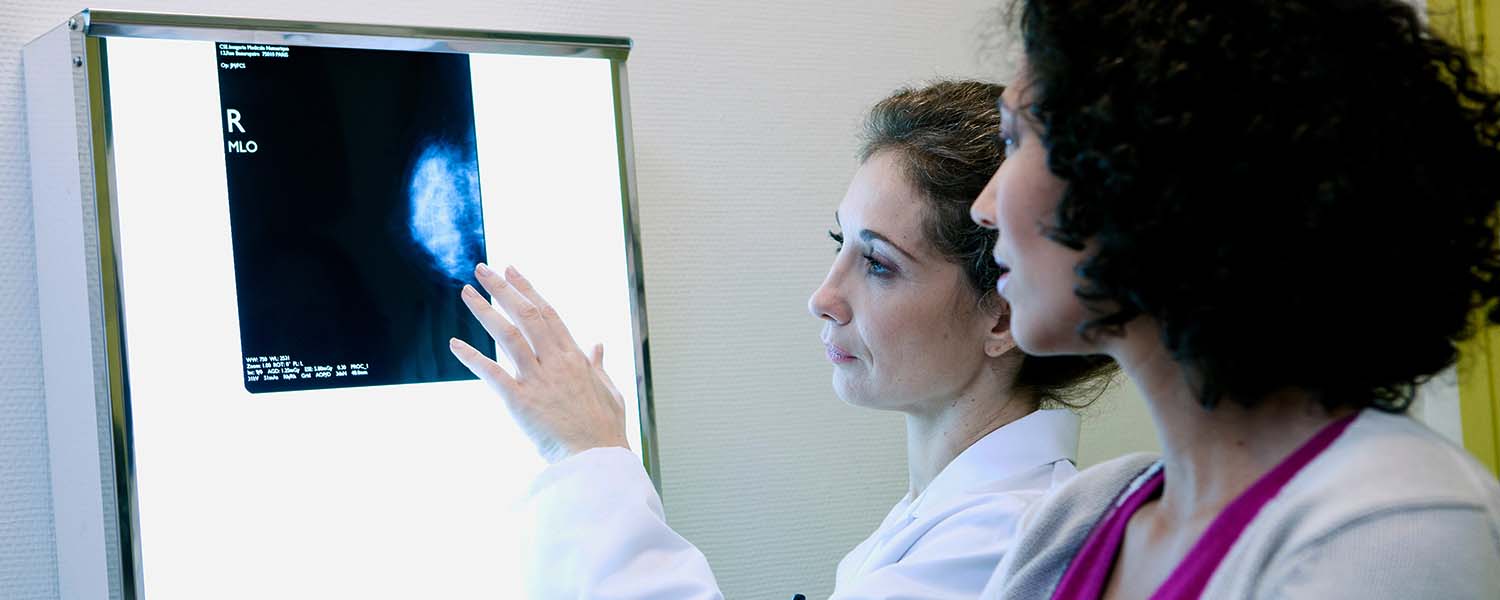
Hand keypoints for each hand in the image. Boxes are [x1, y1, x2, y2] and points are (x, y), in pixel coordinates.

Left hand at [449, 263, 629, 463]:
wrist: (597, 458)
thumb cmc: (605, 428)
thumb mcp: (608, 390)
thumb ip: (598, 365)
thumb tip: (597, 345)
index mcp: (575, 357)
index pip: (548, 313)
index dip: (528, 290)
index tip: (512, 271)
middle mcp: (556, 362)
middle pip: (527, 315)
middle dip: (503, 289)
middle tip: (482, 269)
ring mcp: (538, 380)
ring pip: (509, 336)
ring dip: (486, 311)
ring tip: (466, 293)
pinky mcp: (521, 402)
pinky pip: (493, 374)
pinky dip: (472, 358)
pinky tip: (455, 344)